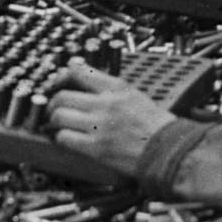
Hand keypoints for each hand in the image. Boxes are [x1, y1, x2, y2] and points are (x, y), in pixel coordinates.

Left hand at [47, 63, 175, 176]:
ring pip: (59, 116)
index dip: (61, 76)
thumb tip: (85, 78)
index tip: (57, 82)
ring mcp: (99, 126)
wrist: (168, 149)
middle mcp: (106, 104)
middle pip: (62, 96)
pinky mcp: (96, 148)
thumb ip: (110, 87)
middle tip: (54, 109)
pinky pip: (65, 138)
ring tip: (59, 125)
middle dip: (53, 103)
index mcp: (116, 87)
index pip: (78, 71)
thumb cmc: (154, 125)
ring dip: (55, 121)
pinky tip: (67, 139)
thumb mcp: (134, 95)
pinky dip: (61, 138)